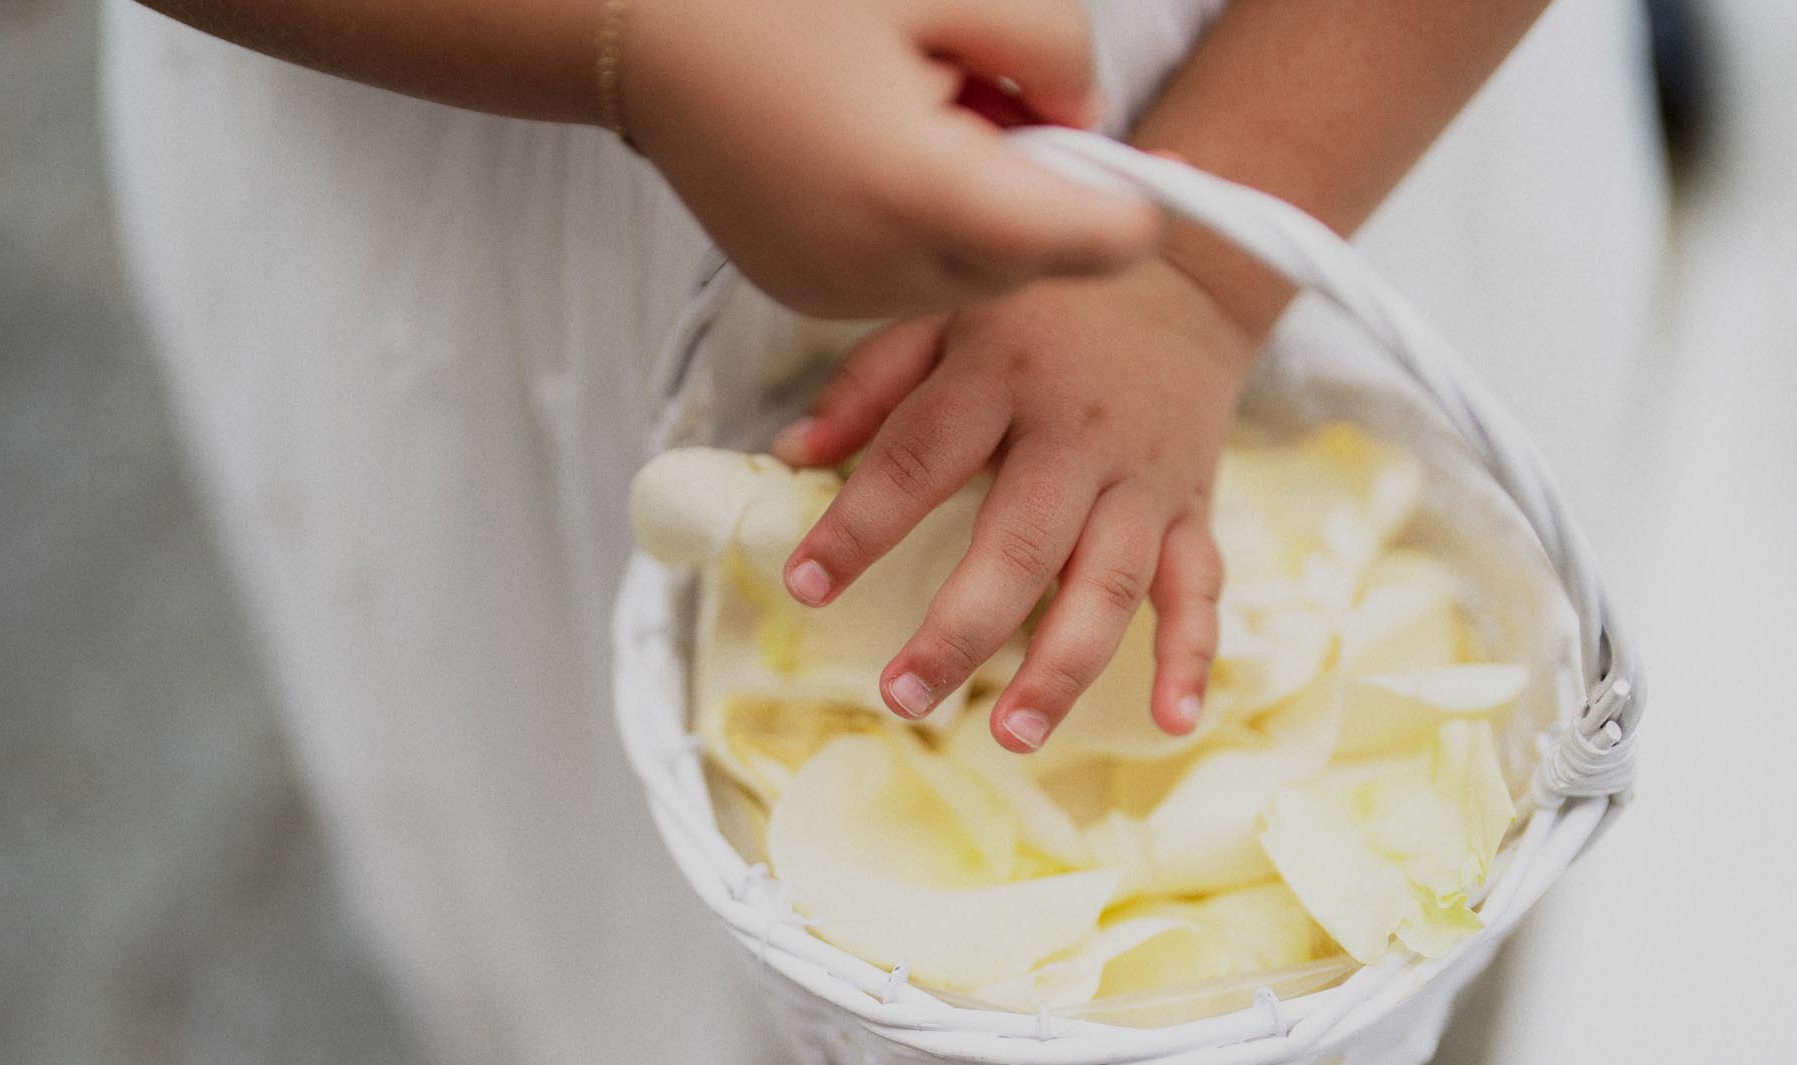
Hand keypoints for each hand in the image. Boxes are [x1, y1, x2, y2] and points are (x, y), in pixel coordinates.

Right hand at [627, 0, 1160, 317]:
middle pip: (1038, 266)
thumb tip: (1088, 127)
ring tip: (921, 118)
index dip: (1137, 204)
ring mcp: (840, 297)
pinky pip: (915, 280)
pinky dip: (927, 230)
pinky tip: (876, 154)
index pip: (1096, 244)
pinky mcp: (811, 300)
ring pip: (980, 279)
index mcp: (924, 193)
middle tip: (999, 99)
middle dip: (1047, 196)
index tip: (1158, 167)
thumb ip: (1054, 51)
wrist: (639, 33)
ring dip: (986, 214)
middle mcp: (884, 272)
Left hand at [775, 258, 1256, 751]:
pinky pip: (1200, 586)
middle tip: (903, 697)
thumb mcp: (948, 310)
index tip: (803, 584)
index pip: (920, 457)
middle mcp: (1076, 435)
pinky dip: (1192, 655)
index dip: (860, 525)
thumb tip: (791, 453)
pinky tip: (1172, 720)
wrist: (1187, 267)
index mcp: (1001, 377)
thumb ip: (870, 383)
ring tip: (1011, 734)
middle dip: (962, 629)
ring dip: (1063, 666)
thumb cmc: (1044, 300)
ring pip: (1109, 583)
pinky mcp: (1193, 506)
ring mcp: (1141, 479)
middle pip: (1020, 544)